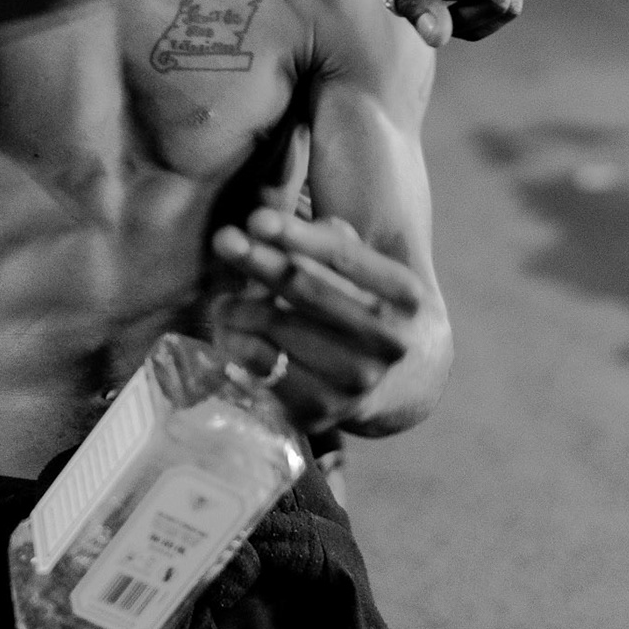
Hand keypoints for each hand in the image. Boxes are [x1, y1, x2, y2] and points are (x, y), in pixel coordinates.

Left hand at [212, 207, 450, 436]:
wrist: (399, 383)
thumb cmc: (365, 304)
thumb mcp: (366, 267)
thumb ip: (326, 238)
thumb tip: (264, 223)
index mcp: (405, 295)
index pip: (342, 257)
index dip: (296, 235)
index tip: (256, 219)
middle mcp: (388, 342)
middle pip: (306, 289)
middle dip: (258, 261)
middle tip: (222, 239)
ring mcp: (356, 380)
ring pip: (277, 325)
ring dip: (239, 306)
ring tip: (223, 298)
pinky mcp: (322, 410)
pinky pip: (262, 365)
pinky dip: (237, 340)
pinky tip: (230, 329)